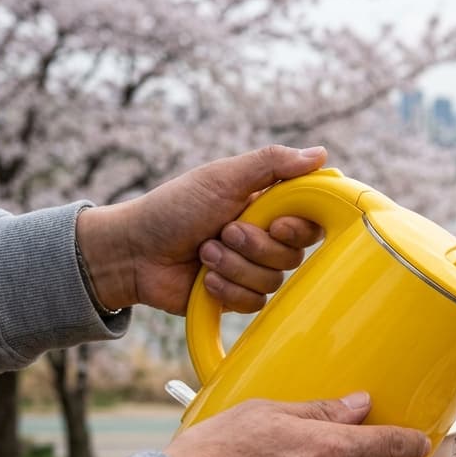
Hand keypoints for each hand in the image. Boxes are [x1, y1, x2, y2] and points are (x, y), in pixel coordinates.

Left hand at [75, 144, 328, 314]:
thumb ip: (272, 164)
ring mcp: (252, 269)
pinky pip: (254, 302)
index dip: (298, 228)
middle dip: (254, 246)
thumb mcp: (223, 177)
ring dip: (233, 266)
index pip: (309, 221)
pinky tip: (204, 279)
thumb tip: (321, 154)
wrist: (135, 252)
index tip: (277, 224)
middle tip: (223, 231)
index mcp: (267, 207)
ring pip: (272, 280)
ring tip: (204, 253)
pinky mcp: (238, 296)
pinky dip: (227, 289)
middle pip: (292, 254)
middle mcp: (264, 239)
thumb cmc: (174, 207)